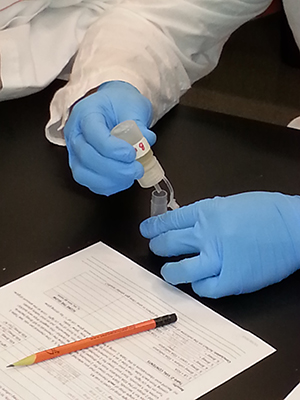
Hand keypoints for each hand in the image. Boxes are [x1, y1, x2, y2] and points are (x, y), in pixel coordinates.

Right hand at [64, 81, 155, 194]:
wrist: (114, 108)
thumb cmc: (120, 104)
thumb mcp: (133, 105)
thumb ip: (139, 123)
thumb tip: (146, 140)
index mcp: (85, 113)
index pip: (93, 134)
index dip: (112, 148)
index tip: (131, 154)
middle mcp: (75, 134)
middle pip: (86, 156)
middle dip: (114, 168)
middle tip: (136, 169)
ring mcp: (75, 153)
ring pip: (83, 174)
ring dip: (110, 180)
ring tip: (131, 175)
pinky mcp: (82, 167)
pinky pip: (90, 183)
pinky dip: (108, 186)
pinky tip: (124, 180)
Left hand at [140, 192, 299, 297]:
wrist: (295, 227)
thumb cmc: (267, 212)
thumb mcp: (230, 204)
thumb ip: (207, 215)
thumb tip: (188, 225)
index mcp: (206, 212)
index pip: (168, 222)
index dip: (154, 228)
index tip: (147, 230)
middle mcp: (207, 235)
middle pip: (169, 244)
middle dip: (158, 247)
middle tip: (156, 248)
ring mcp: (218, 258)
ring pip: (180, 270)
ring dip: (170, 272)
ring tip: (169, 272)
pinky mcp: (232, 280)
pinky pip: (205, 288)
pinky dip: (199, 286)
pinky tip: (199, 283)